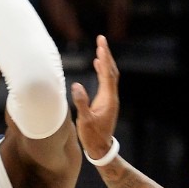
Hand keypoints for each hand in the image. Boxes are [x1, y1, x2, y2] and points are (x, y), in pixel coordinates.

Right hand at [70, 35, 119, 160]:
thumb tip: (75, 85)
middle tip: (101, 39)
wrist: (101, 148)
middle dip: (107, 55)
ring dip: (105, 61)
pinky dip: (103, 70)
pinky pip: (106, 81)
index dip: (105, 58)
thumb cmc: (92, 136)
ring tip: (100, 47)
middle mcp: (112, 97)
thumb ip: (81, 103)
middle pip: (111, 71)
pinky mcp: (106, 101)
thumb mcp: (85, 120)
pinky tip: (97, 63)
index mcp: (108, 99)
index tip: (101, 44)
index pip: (107, 74)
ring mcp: (110, 99)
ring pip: (110, 75)